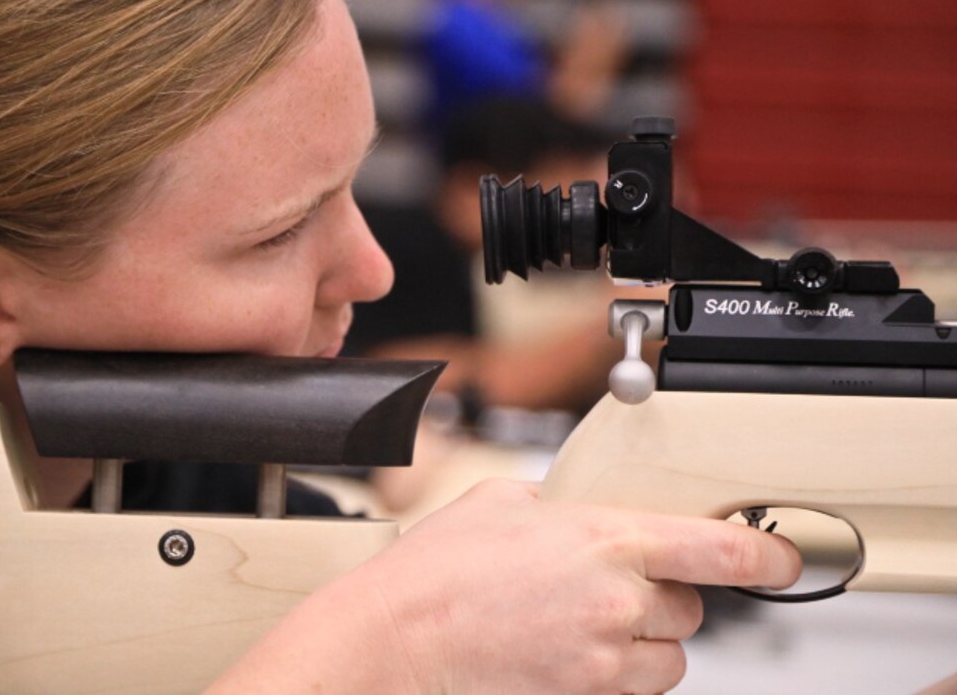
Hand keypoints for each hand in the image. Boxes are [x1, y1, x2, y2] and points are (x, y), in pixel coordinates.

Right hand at [358, 478, 801, 694]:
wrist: (394, 641)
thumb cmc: (434, 572)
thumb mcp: (498, 501)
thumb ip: (554, 502)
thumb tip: (569, 510)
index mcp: (602, 538)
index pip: (717, 549)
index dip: (764, 554)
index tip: (784, 558)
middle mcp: (614, 600)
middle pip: (691, 609)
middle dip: (665, 596)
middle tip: (616, 584)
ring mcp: (601, 658)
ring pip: (668, 658)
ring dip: (645, 640)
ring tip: (592, 622)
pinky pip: (630, 687)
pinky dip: (617, 671)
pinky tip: (571, 649)